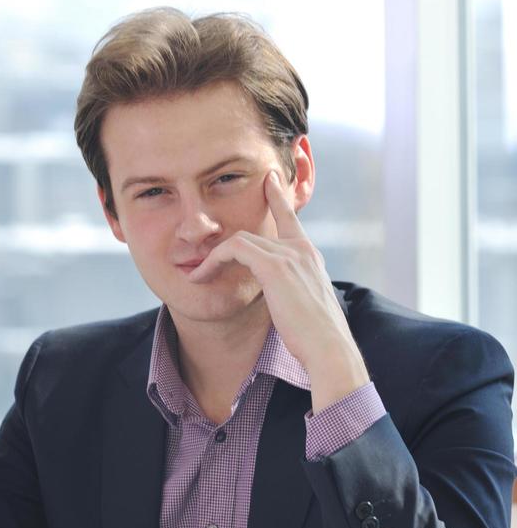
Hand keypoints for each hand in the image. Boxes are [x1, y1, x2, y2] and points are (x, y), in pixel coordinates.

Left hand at [189, 170, 369, 410]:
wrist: (328, 347)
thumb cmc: (317, 337)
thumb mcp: (305, 307)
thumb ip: (293, 292)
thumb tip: (284, 300)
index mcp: (311, 256)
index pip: (290, 218)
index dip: (278, 197)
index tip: (269, 180)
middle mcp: (302, 248)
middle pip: (256, 232)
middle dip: (227, 243)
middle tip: (204, 258)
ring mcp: (290, 254)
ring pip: (241, 240)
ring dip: (214, 258)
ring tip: (198, 275)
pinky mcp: (275, 266)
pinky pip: (235, 249)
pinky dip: (214, 261)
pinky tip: (200, 276)